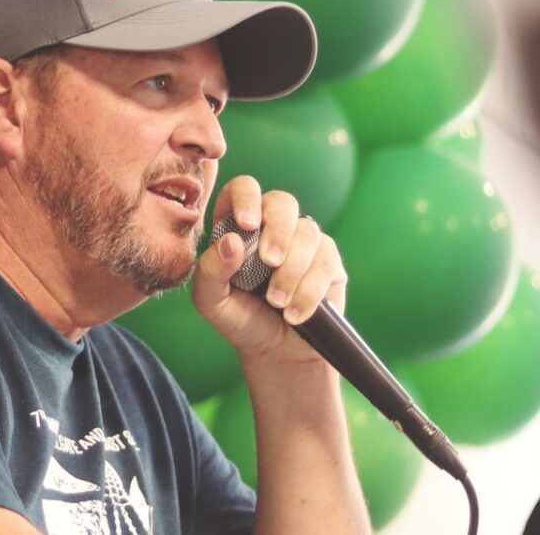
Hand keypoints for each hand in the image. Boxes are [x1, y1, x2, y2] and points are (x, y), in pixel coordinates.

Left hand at [190, 175, 348, 364]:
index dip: (246, 197)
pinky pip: (326, 261)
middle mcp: (272, 226)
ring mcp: (303, 241)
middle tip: (269, 262)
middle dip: (277, 230)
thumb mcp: (211, 300)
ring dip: (291, 271)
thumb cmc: (239, 318)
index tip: (247, 224)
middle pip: (283, 202)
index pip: (243, 188)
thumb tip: (231, 241)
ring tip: (277, 303)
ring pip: (307, 233)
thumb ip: (210, 270)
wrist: (275, 352)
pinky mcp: (328, 261)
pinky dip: (309, 290)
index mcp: (237, 225)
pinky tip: (295, 312)